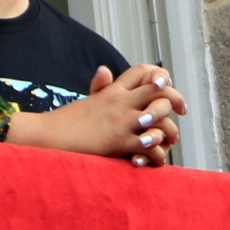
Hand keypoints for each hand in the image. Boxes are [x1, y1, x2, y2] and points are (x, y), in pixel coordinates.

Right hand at [35, 64, 183, 165]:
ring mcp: (120, 121)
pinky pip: (148, 145)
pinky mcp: (118, 142)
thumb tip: (106, 70)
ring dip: (169, 129)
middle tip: (182, 111)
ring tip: (171, 140)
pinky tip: (155, 159)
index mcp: (112, 91)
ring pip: (158, 116)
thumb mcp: (86, 101)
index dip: (159, 74)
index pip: (142, 70)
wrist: (47, 136)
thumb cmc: (66, 122)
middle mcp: (119, 102)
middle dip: (175, 98)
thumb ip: (100, 88)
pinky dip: (156, 153)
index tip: (166, 85)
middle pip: (158, 89)